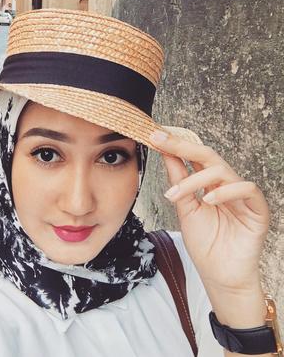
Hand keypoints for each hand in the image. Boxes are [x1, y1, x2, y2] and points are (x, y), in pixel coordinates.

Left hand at [150, 130, 269, 292]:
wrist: (219, 276)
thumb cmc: (205, 244)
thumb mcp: (184, 208)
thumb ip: (178, 181)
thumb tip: (165, 154)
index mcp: (210, 184)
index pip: (194, 157)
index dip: (175, 145)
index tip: (153, 136)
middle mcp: (226, 184)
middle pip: (208, 154)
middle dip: (182, 145)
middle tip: (161, 140)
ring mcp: (242, 195)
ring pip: (221, 170)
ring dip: (194, 179)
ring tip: (176, 194)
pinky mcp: (257, 208)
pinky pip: (246, 188)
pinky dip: (225, 191)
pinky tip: (208, 200)